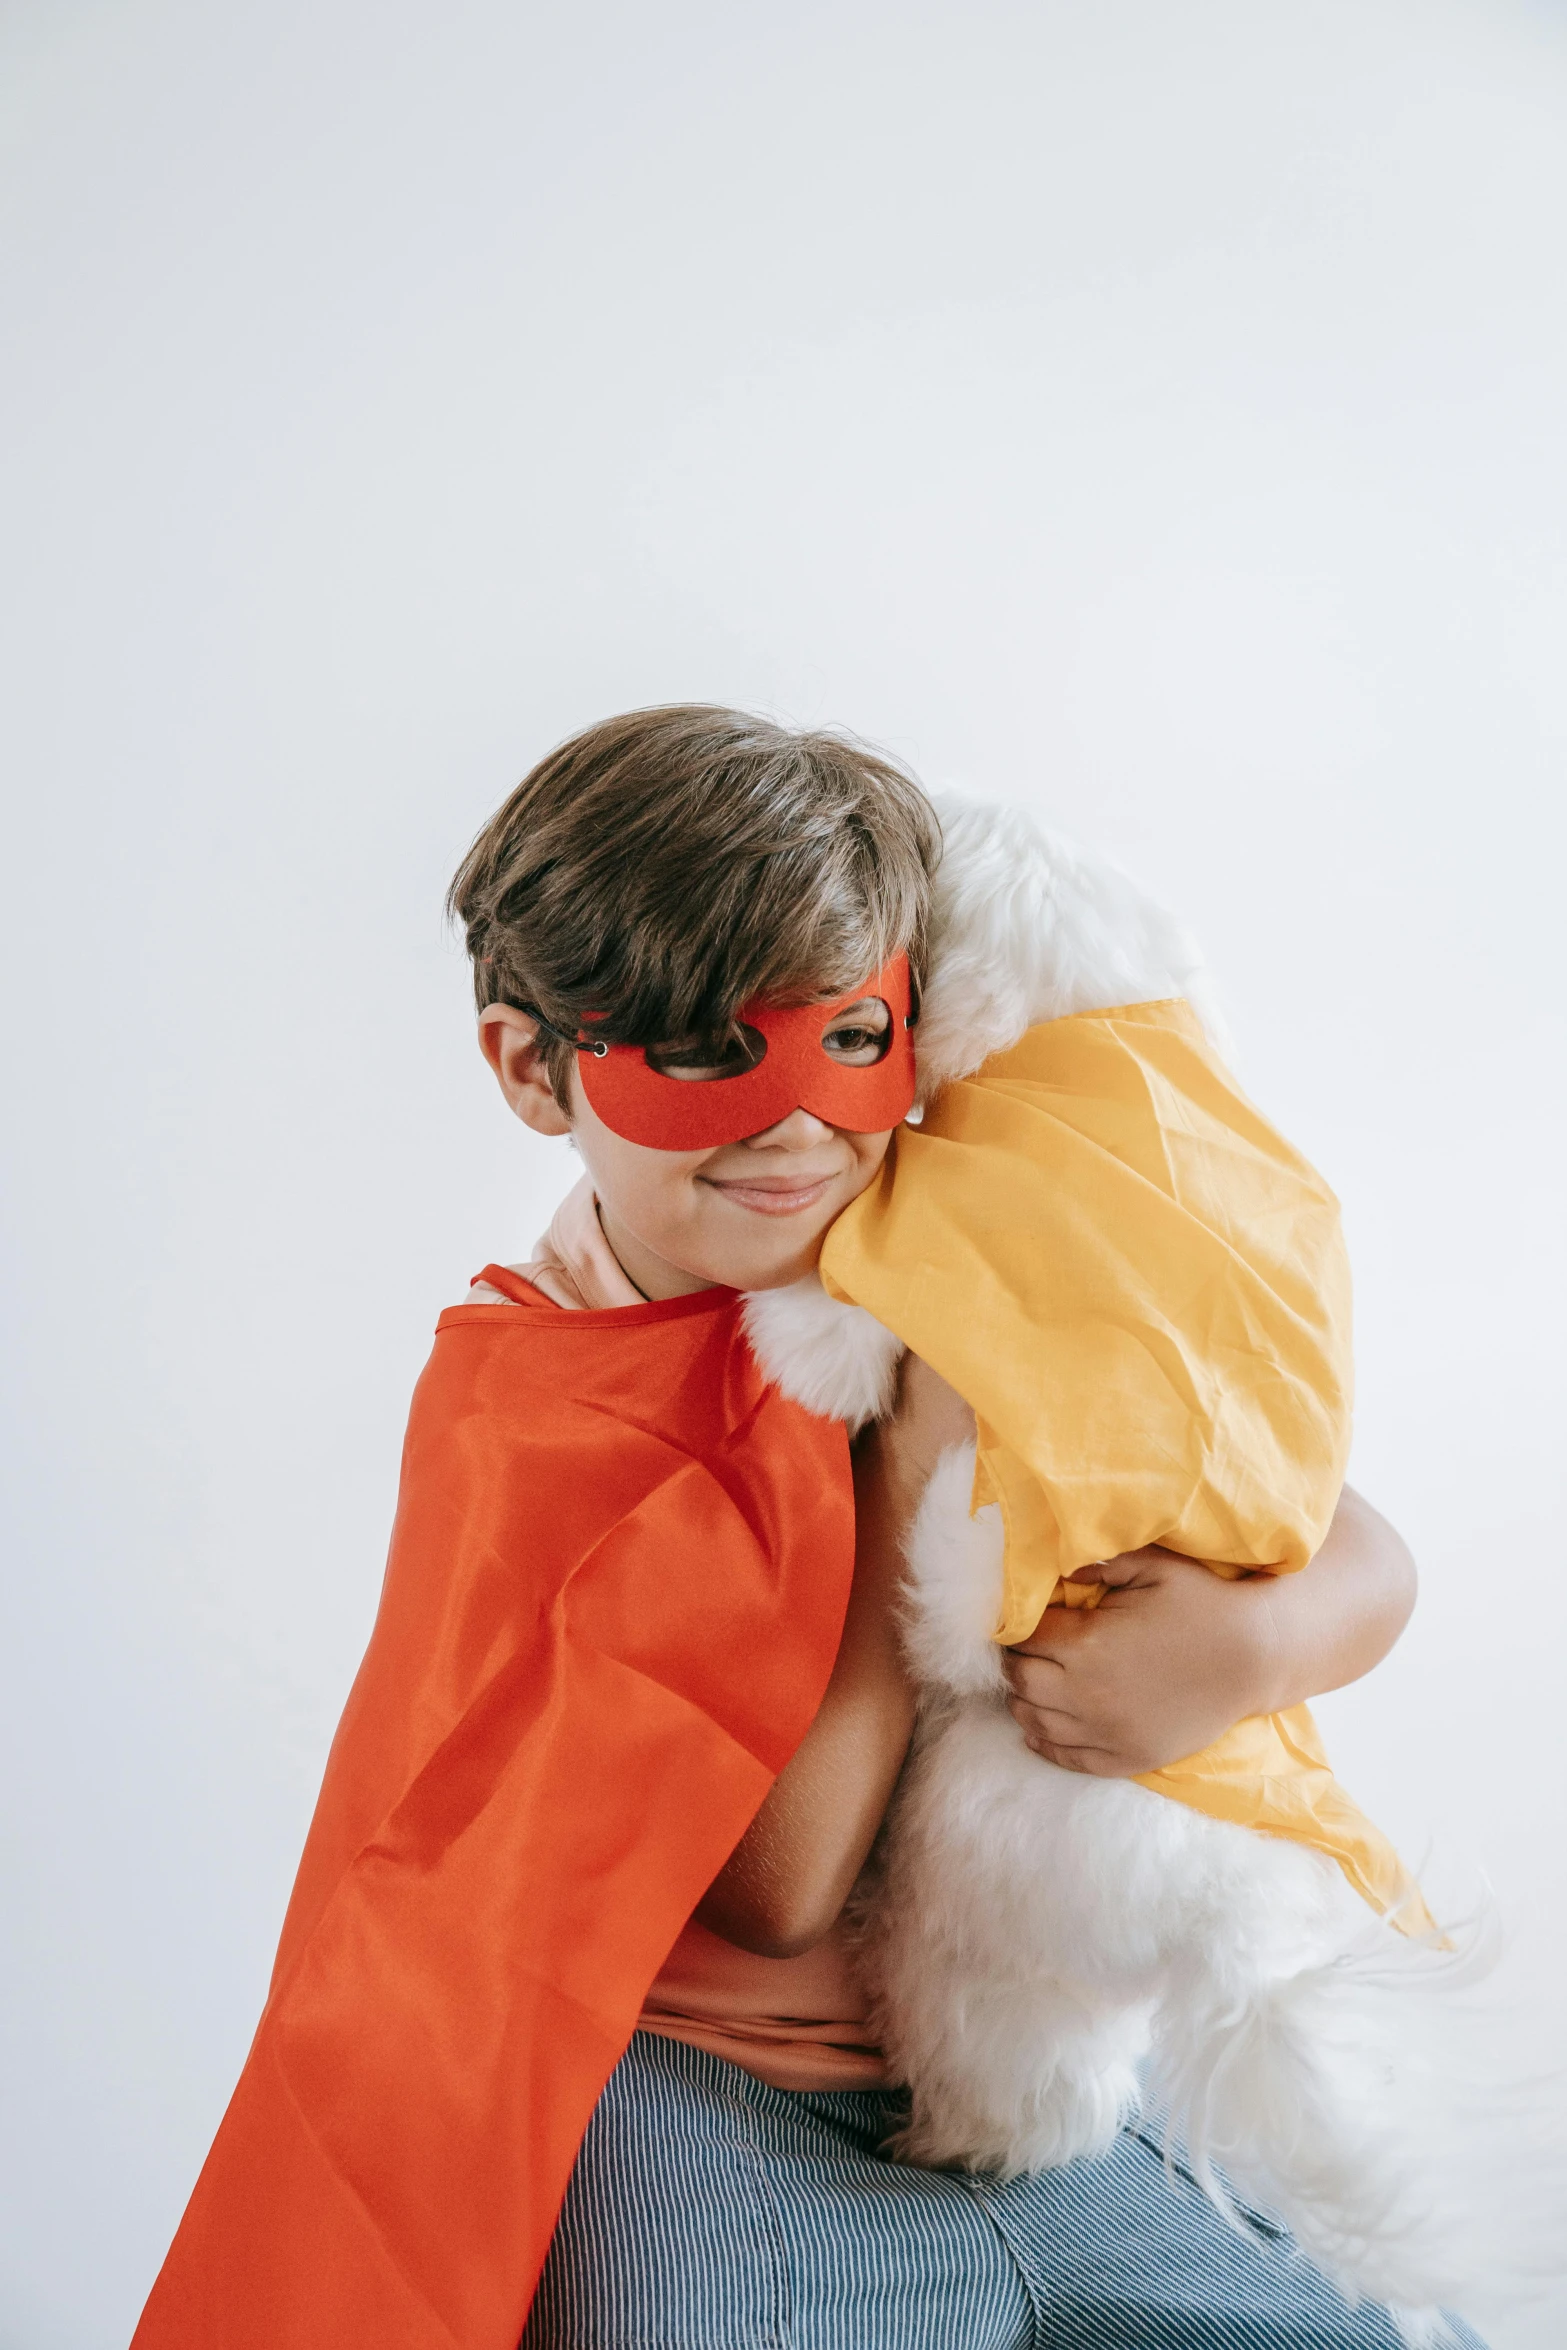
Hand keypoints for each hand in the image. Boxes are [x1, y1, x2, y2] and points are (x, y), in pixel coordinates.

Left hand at [1002, 1548, 1274, 1777]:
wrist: (1256, 1656)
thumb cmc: (1204, 1604)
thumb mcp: (1153, 1566)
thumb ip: (1098, 1563)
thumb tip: (1056, 1570)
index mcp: (1086, 1644)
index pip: (1023, 1637)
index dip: (1017, 1625)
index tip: (1022, 1619)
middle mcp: (1086, 1693)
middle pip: (1020, 1680)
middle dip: (1017, 1660)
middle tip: (1026, 1648)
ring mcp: (1106, 1731)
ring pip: (1034, 1721)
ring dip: (1024, 1700)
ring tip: (1031, 1681)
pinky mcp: (1127, 1756)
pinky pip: (1068, 1757)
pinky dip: (1045, 1742)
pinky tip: (1038, 1727)